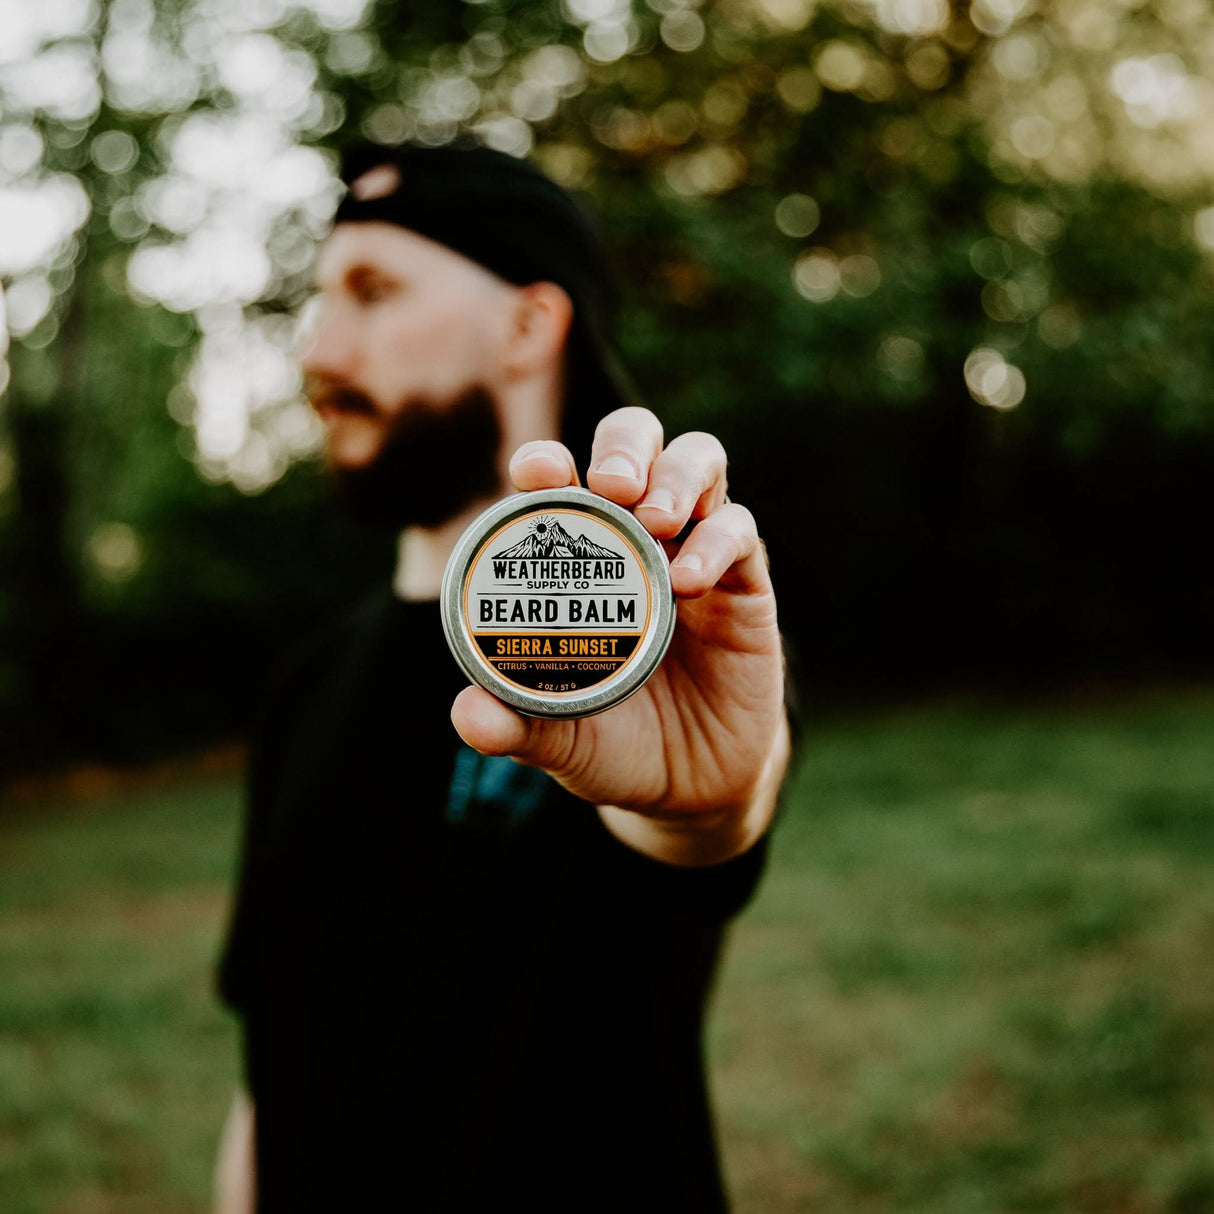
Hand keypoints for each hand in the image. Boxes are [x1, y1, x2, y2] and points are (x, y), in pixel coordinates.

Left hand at [450, 407, 788, 863]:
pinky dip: (716, 541)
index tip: (536, 471)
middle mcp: (636, 539)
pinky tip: (688, 579)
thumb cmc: (615, 744)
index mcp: (578, 560)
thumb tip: (469, 715)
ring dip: (676, 475)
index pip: (560, 483)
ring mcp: (694, 552)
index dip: (545, 462)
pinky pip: (739, 531)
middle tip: (610, 484)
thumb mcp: (562, 739)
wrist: (692, 786)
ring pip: (698, 463)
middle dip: (623, 446)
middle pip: (636, 443)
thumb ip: (517, 726)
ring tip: (654, 517)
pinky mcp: (745, 583)